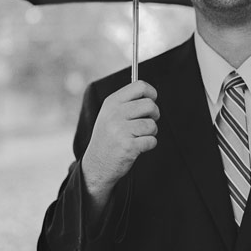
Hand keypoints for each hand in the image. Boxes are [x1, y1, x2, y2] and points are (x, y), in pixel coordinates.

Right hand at [81, 81, 159, 209]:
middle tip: (146, 123)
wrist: (97, 164)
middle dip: (154, 115)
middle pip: (150, 105)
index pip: (140, 86)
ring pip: (152, 125)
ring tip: (139, 137)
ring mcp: (120, 130)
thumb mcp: (109, 114)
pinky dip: (149, 145)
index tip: (151, 100)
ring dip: (151, 133)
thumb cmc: (108, 138)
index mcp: (111, 103)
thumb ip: (127, 102)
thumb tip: (151, 94)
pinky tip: (137, 147)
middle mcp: (114, 114)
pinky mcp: (128, 146)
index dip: (151, 93)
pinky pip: (152, 141)